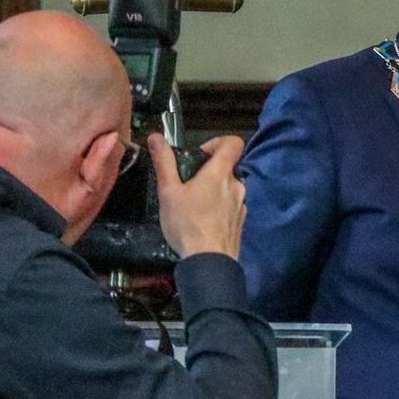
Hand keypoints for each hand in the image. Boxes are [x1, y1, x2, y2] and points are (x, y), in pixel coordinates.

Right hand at [153, 134, 247, 259]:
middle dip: (208, 171)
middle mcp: (237, 185)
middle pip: (227, 167)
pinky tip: (202, 220)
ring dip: (213, 190)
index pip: (233, 143)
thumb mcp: (169, 191)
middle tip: (187, 185)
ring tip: (192, 205)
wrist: (210, 261)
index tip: (200, 155)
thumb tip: (156, 136)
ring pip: (228, 187)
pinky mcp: (241, 220)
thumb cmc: (188, 224)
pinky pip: (231, 205)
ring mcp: (242, 204)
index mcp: (221, 174)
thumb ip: (164, 162)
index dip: (217, 142)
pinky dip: (219, 206)